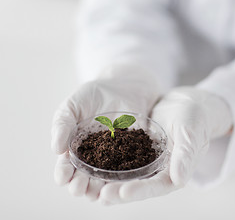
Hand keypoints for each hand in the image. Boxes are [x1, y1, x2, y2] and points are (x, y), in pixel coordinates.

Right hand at [51, 63, 160, 200]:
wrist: (124, 87)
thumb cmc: (93, 95)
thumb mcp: (73, 106)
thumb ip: (62, 124)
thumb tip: (55, 149)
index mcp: (76, 150)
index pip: (67, 166)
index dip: (64, 174)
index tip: (63, 177)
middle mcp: (94, 159)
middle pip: (86, 178)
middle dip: (81, 185)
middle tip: (79, 188)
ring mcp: (115, 158)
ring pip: (107, 179)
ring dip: (101, 188)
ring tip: (98, 192)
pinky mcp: (135, 154)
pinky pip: (131, 168)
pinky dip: (127, 178)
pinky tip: (124, 183)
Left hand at [98, 86, 232, 202]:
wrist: (187, 104)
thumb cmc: (195, 118)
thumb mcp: (191, 133)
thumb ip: (185, 155)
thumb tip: (179, 180)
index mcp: (175, 173)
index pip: (156, 187)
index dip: (140, 191)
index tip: (123, 193)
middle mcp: (159, 171)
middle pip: (137, 186)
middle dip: (118, 191)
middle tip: (100, 194)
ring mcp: (146, 162)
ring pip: (126, 175)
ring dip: (108, 181)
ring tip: (90, 186)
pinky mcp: (136, 150)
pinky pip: (120, 158)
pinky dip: (106, 162)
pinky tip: (90, 162)